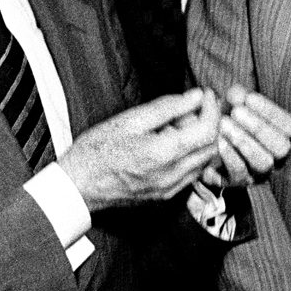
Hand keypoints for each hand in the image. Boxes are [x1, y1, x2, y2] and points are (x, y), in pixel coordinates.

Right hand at [58, 89, 220, 209]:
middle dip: (209, 123)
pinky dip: (191, 155)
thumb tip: (196, 96)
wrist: (79, 185)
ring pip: (204, 161)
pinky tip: (171, 144)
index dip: (212, 109)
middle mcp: (172, 175)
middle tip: (190, 108)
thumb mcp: (130, 119)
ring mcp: (170, 189)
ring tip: (176, 126)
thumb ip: (167, 107)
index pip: (208, 131)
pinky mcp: (166, 195)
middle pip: (211, 148)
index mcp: (163, 153)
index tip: (206, 95)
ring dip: (200, 141)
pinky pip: (192, 173)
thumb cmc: (97, 150)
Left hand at [215, 84, 290, 186]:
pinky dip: (230, 155)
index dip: (270, 111)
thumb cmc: (226, 120)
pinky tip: (219, 142)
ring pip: (263, 162)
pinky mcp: (239, 182)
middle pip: (281, 147)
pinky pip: (240, 173)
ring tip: (224, 125)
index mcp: (280, 135)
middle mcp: (275, 156)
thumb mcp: (232, 104)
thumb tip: (237, 94)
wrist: (204, 144)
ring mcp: (259, 172)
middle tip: (235, 112)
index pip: (288, 126)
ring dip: (244, 142)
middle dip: (258, 127)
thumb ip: (237, 97)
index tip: (248, 98)